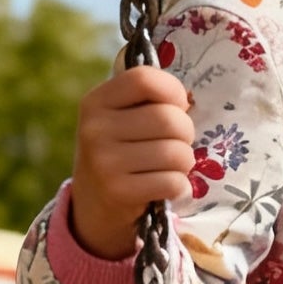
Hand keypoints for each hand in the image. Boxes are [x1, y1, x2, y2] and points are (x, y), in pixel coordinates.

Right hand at [69, 67, 195, 260]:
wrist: (95, 204)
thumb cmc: (121, 151)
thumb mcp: (120, 118)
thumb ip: (148, 100)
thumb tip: (187, 98)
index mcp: (96, 101)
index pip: (145, 79)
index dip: (173, 90)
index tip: (178, 106)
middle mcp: (95, 128)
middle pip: (169, 118)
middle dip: (186, 133)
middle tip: (176, 143)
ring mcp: (103, 161)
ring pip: (176, 152)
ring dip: (184, 162)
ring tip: (170, 167)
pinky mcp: (117, 191)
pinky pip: (173, 182)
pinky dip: (180, 187)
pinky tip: (166, 188)